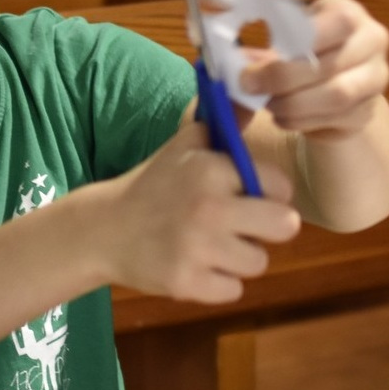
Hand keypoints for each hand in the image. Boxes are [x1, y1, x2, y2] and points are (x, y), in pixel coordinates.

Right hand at [91, 121, 299, 303]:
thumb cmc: (152, 186)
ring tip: (213, 247)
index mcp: (211, 170)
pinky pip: (233, 290)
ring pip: (258, 262)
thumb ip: (221, 127)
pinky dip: (219, 283)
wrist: (103, 230)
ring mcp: (197, 249)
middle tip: (246, 226)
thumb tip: (252, 99)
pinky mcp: (187, 284)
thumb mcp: (183, 146)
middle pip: (285, 226)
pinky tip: (197, 267)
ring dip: (240, 258)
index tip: (251, 196)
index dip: (270, 193)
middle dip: (270, 227)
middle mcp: (208, 208)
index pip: (280, 186)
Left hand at [238, 0, 388, 138]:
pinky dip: (300, 121)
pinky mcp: (367, 112)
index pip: (337, 23)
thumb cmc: (302, 48)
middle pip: (329, 66)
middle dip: (281, 79)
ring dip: (291, 103)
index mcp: (349, 13)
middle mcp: (371, 43)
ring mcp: (374, 80)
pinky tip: (282, 116)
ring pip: (335, 97)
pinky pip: (333, 120)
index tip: (262, 53)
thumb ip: (252, 21)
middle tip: (248, 84)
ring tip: (267, 102)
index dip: (300, 40)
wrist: (334, 81)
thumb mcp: (283, 28)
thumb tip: (219, 19)